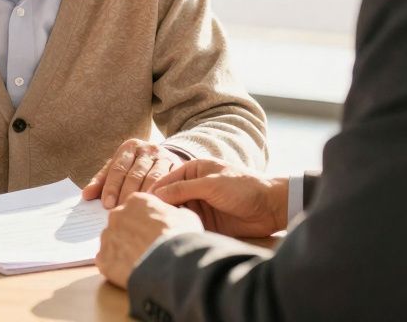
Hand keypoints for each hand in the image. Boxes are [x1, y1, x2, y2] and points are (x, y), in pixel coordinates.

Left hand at [83, 139, 182, 208]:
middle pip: (134, 174)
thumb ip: (103, 181)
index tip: (107, 204)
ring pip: (152, 179)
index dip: (111, 187)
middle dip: (126, 194)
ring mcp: (164, 156)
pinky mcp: (178, 167)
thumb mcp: (119, 169)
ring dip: (143, 197)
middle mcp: (147, 149)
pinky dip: (161, 196)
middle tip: (120, 211)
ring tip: (136, 214)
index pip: (117, 168)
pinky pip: (168, 183)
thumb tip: (86, 195)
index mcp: (129, 147)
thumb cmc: (136, 168)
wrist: (166, 159)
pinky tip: (155, 209)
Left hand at [96, 193, 202, 287]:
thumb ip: (172, 213)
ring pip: (112, 242)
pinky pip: (106, 261)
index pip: (136, 209)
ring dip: (123, 251)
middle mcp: (117, 215)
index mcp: (136, 201)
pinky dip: (116, 267)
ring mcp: (108, 236)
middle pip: (121, 224)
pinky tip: (131, 272)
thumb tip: (173, 216)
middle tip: (146, 248)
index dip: (145, 223)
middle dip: (131, 235)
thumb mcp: (186, 217)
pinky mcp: (104, 259)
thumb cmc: (182, 238)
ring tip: (140, 262)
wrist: (173, 265)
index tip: (153, 233)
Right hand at [150, 159, 287, 238]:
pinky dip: (178, 228)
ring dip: (167, 219)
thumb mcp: (211, 184)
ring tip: (151, 229)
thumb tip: (156, 195)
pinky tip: (168, 235)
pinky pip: (186, 224)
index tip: (136, 203)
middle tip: (140, 220)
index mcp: (193, 170)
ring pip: (176, 212)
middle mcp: (193, 187)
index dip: (152, 192)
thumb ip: (183, 189)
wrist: (271, 207)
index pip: (166, 181)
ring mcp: (199, 205)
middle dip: (156, 208)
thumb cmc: (243, 187)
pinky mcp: (205, 222)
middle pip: (168, 198)